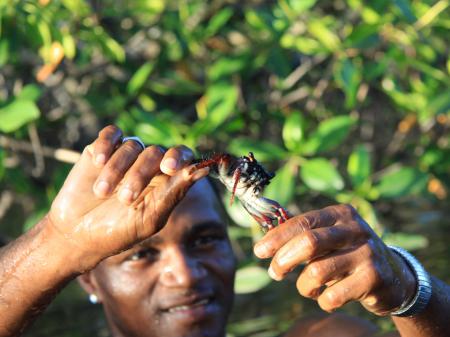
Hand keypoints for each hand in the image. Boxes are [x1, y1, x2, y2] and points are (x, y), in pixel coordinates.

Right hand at [47, 125, 207, 270]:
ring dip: (117, 169)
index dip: (178, 157)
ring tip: (101, 193)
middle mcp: (149, 164)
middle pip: (155, 152)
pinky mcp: (102, 149)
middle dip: (140, 174)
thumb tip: (203, 170)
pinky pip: (111, 134)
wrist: (76, 234)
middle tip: (124, 199)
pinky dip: (105, 145)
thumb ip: (174, 193)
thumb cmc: (118, 231)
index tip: (168, 168)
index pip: (182, 156)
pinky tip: (97, 162)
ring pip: (132, 145)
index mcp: (166, 180)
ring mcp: (125, 155)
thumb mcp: (149, 217)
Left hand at [254, 204, 416, 315]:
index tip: (259, 251)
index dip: (277, 237)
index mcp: (340, 214)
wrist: (394, 276)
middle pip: (309, 243)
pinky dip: (322, 301)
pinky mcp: (374, 279)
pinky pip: (333, 296)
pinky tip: (327, 298)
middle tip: (274, 273)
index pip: (302, 222)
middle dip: (284, 260)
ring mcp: (367, 253)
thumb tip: (264, 242)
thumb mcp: (331, 237)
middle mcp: (355, 229)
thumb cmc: (348, 254)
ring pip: (317, 272)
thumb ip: (303, 235)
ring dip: (304, 286)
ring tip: (307, 288)